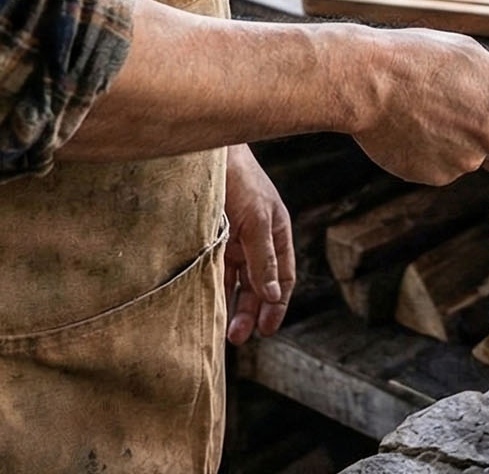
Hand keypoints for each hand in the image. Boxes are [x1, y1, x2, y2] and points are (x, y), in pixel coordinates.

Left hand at [222, 145, 291, 343]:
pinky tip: (206, 303)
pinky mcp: (211, 235)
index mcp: (276, 234)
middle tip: (237, 337)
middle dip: (251, 311)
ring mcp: (233, 237)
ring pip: (235, 280)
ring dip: (231, 304)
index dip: (277, 305)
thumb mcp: (256, 220)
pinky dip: (213, 287)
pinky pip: (214, 268)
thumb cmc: (239, 179)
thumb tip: (273, 295)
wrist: (205, 152)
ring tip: (222, 329)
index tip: (266, 331)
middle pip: (258, 284)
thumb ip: (264, 259)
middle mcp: (257, 239)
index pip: (283, 278)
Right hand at [344, 28, 488, 184]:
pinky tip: (414, 129)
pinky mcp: (437, 176)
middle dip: (488, 138)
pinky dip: (432, 155)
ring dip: (458, 145)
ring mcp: (466, 161)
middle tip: (455, 109)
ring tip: (428, 113)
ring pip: (472, 161)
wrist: (367, 80)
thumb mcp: (472, 54)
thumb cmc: (418, 58)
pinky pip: (443, 169)